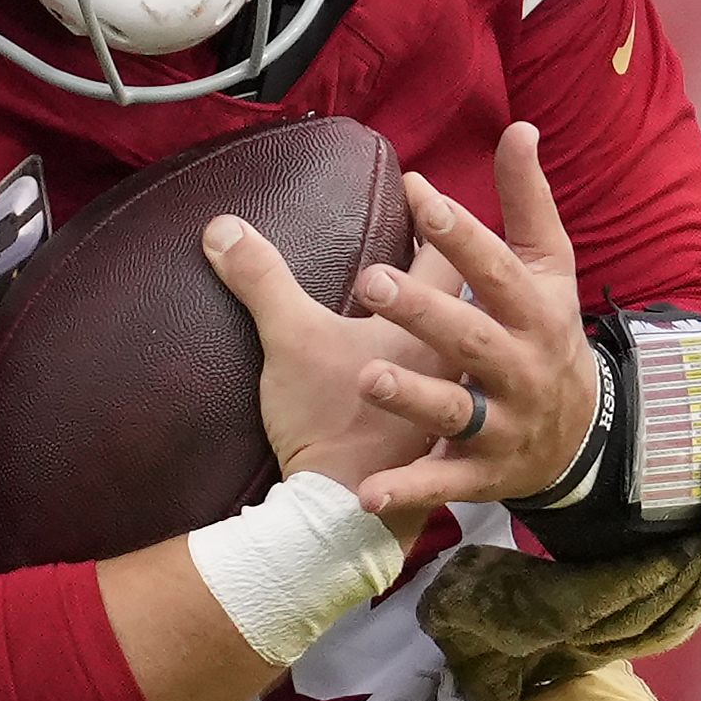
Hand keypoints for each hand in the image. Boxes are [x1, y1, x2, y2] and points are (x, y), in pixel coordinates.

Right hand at [200, 216, 449, 540]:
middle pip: (473, 301)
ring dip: (474, 331)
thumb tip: (222, 226)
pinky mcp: (443, 447)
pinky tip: (462, 391)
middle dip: (468, 265)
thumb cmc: (328, 419)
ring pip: (477, 358)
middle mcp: (454, 361)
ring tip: (471, 307)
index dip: (434, 214)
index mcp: (429, 326)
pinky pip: (464, 410)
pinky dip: (462, 394)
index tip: (423, 186)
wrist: (345, 514)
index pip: (443, 254)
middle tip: (459, 237)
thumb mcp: (289, 338)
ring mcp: (455, 407)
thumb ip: (260, 278)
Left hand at [343, 126, 600, 520]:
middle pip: (473, 337)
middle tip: (369, 282)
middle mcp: (522, 367)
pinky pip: (444, 483)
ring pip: (459, 410)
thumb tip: (521, 127)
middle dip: (425, 311)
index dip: (464, 234)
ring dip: (415, 397)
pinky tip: (365, 492)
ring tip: (368, 377)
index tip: (423, 197)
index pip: (499, 268)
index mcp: (534, 311)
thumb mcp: (549, 268)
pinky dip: (408, 489)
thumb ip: (527, 201)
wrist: (583, 439)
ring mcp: (505, 423)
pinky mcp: (487, 474)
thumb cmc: (549, 332)